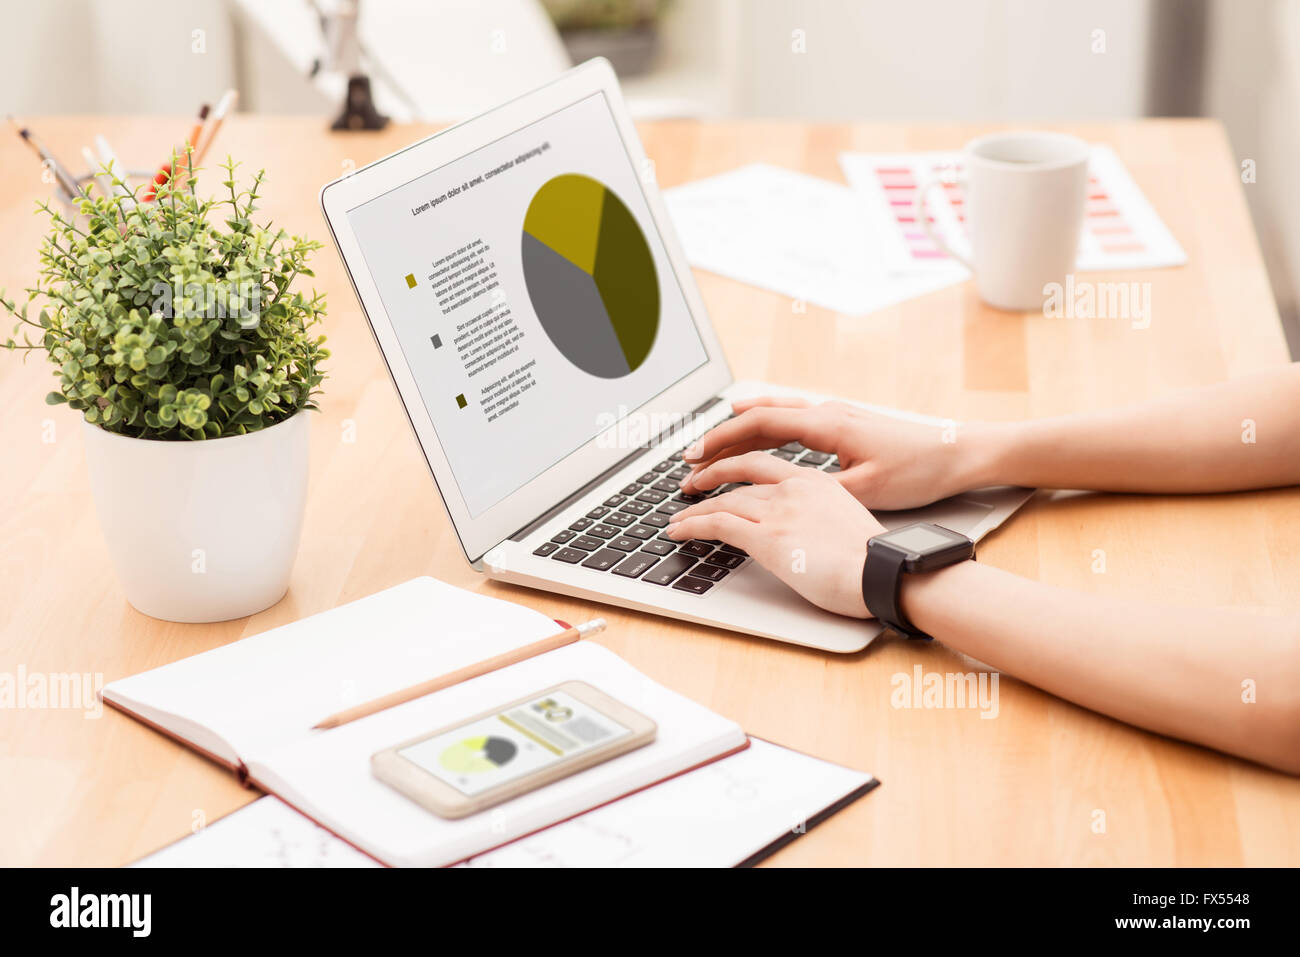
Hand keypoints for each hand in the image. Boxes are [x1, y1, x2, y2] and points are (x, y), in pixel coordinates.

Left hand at [666, 453, 884, 617]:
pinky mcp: (766, 537)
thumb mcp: (847, 521)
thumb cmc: (874, 559)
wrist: (882, 571)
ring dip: (695, 509)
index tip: (722, 469)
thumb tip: (807, 530)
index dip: (736, 465)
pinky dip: (692, 526)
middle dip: (710, 477)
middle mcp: (792, 489)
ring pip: (723, 501)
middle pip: (739, 474)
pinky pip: (717, 525)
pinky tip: (678, 530)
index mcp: (814, 481)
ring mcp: (778, 511)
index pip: (764, 464)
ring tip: (677, 517)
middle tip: (691, 483)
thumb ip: (819, 516)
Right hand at [680, 395, 997, 509]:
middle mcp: (826, 412)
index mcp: (827, 425)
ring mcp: (835, 414)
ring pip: (774, 413)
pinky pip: (792, 418)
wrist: (958, 453)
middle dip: (720, 437)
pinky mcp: (844, 424)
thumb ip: (820, 490)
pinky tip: (757, 438)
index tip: (694, 459)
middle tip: (689, 458)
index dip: (721, 441)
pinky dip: (764, 427)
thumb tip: (781, 498)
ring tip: (710, 445)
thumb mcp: (867, 490)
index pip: (759, 425)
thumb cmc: (918, 470)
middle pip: (759, 416)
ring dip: (740, 429)